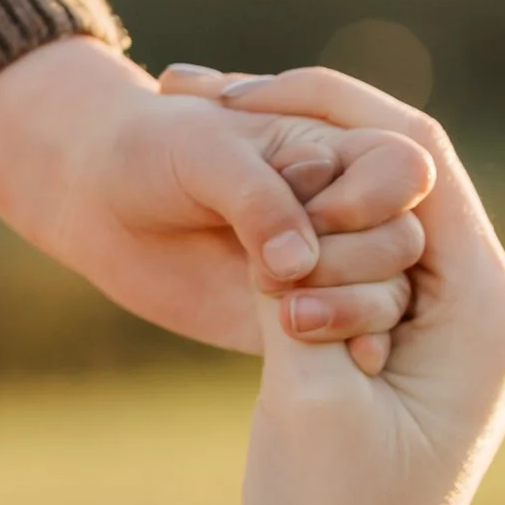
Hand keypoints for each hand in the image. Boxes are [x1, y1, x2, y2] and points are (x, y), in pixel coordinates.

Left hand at [0, 37, 432, 354]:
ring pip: (386, 291)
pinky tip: (327, 357)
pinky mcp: (304, 315)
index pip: (404, 168)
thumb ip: (258, 200)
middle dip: (353, 261)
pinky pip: (349, 337)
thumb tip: (302, 265)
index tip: (313, 214)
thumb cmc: (151, 151)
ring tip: (288, 318)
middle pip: (402, 239)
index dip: (372, 198)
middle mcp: (344, 206)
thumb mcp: (202, 154)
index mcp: (334, 147)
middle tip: (276, 274)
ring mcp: (328, 264)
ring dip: (353, 308)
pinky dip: (348, 347)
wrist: (100, 199)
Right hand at [221, 68, 504, 504]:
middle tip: (198, 92)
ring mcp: (430, 331)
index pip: (419, 158)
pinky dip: (285, 227)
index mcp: (485, 311)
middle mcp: (474, 310)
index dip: (327, 109)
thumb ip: (296, 281)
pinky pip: (341, 255)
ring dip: (288, 179)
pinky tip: (218, 203)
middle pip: (395, 171)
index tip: (234, 93)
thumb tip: (278, 193)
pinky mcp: (384, 351)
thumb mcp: (306, 392)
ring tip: (198, 125)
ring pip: (362, 210)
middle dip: (302, 131)